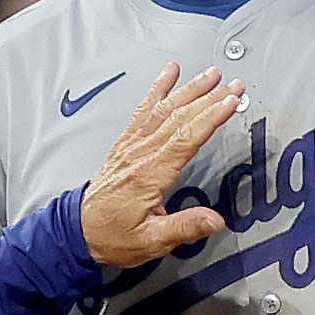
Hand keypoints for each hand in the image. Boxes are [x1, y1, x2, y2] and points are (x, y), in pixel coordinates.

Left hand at [78, 66, 246, 267]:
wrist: (80, 231)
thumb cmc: (113, 236)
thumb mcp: (151, 241)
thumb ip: (184, 227)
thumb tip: (214, 220)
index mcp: (149, 175)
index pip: (186, 138)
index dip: (210, 117)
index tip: (230, 102)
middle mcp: (139, 154)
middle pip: (179, 117)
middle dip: (209, 97)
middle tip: (233, 84)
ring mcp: (132, 145)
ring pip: (164, 109)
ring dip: (190, 89)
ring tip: (212, 74)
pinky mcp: (126, 143)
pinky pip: (144, 109)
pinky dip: (159, 88)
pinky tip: (169, 73)